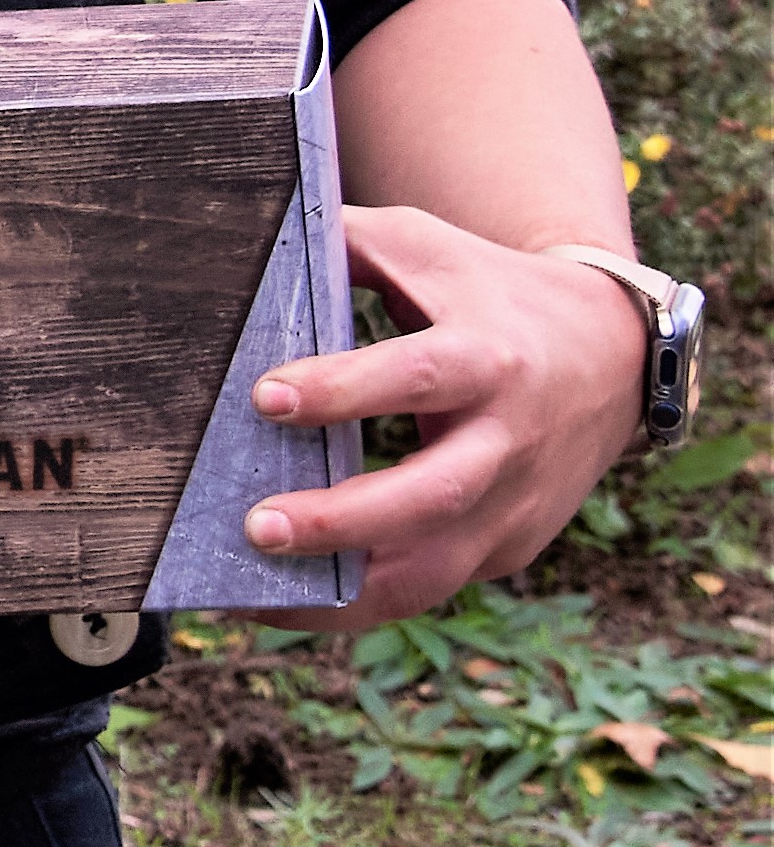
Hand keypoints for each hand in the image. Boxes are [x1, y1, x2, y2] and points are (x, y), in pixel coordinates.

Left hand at [242, 205, 656, 627]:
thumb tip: (238, 242)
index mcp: (488, 356)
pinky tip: (283, 604)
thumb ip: (339, 243)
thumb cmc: (483, 289)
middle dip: (343, 520)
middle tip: (256, 528)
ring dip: (343, 592)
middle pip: (434, 495)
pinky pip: (429, 586)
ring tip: (251, 596)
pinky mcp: (507, 546)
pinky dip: (358, 604)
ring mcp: (515, 505)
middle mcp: (510, 440)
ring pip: (434, 570)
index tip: (264, 398)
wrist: (608, 352)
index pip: (418, 376)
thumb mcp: (422, 246)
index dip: (344, 390)